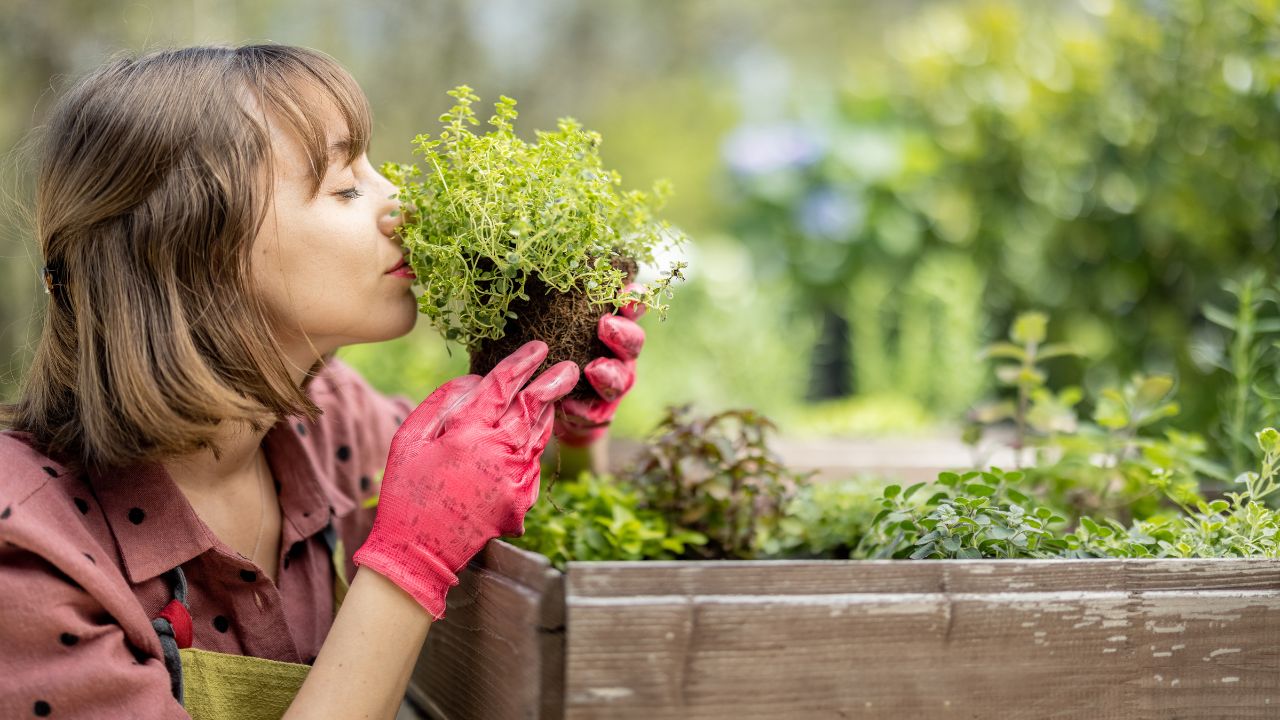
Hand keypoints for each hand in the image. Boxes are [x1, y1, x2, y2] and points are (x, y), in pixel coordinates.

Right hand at [352, 341, 577, 618]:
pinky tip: (528, 440)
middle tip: (569, 366)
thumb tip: (474, 380)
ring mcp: (515, 477)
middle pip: (535, 405)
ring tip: (552, 396)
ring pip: (540, 434)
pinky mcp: (522, 499)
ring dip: (547, 413)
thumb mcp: (410, 439)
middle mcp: (498, 450)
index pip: (504, 384)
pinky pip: (533, 463)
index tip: (539, 347)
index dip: (523, 362)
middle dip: (554, 382)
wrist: (419, 552)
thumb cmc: (407, 490)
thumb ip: (442, 402)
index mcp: (468, 430)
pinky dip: (532, 447)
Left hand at [554, 283, 645, 446]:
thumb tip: (528, 273)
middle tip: (605, 326)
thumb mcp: (550, 323)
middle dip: (623, 332)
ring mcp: (613, 383)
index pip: (630, 308)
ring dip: (609, 373)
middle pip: (633, 341)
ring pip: (621, 378)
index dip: (634, 299)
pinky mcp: (600, 412)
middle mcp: (618, 353)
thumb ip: (552, 306)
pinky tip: (570, 404)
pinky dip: (584, 408)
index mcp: (611, 325)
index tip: (627, 290)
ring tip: (594, 370)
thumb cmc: (548, 350)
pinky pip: (597, 411)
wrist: (543, 399)